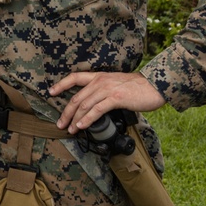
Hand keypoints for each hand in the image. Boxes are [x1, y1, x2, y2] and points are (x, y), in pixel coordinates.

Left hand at [51, 71, 165, 133]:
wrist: (155, 86)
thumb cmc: (138, 88)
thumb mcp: (117, 84)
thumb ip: (105, 92)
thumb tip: (95, 106)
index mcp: (100, 77)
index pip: (75, 77)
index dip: (61, 85)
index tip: (50, 92)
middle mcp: (100, 81)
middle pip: (76, 97)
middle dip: (66, 112)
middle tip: (60, 123)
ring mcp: (107, 89)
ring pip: (84, 105)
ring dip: (74, 119)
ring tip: (70, 129)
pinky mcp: (115, 98)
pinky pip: (96, 110)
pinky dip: (86, 119)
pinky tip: (81, 126)